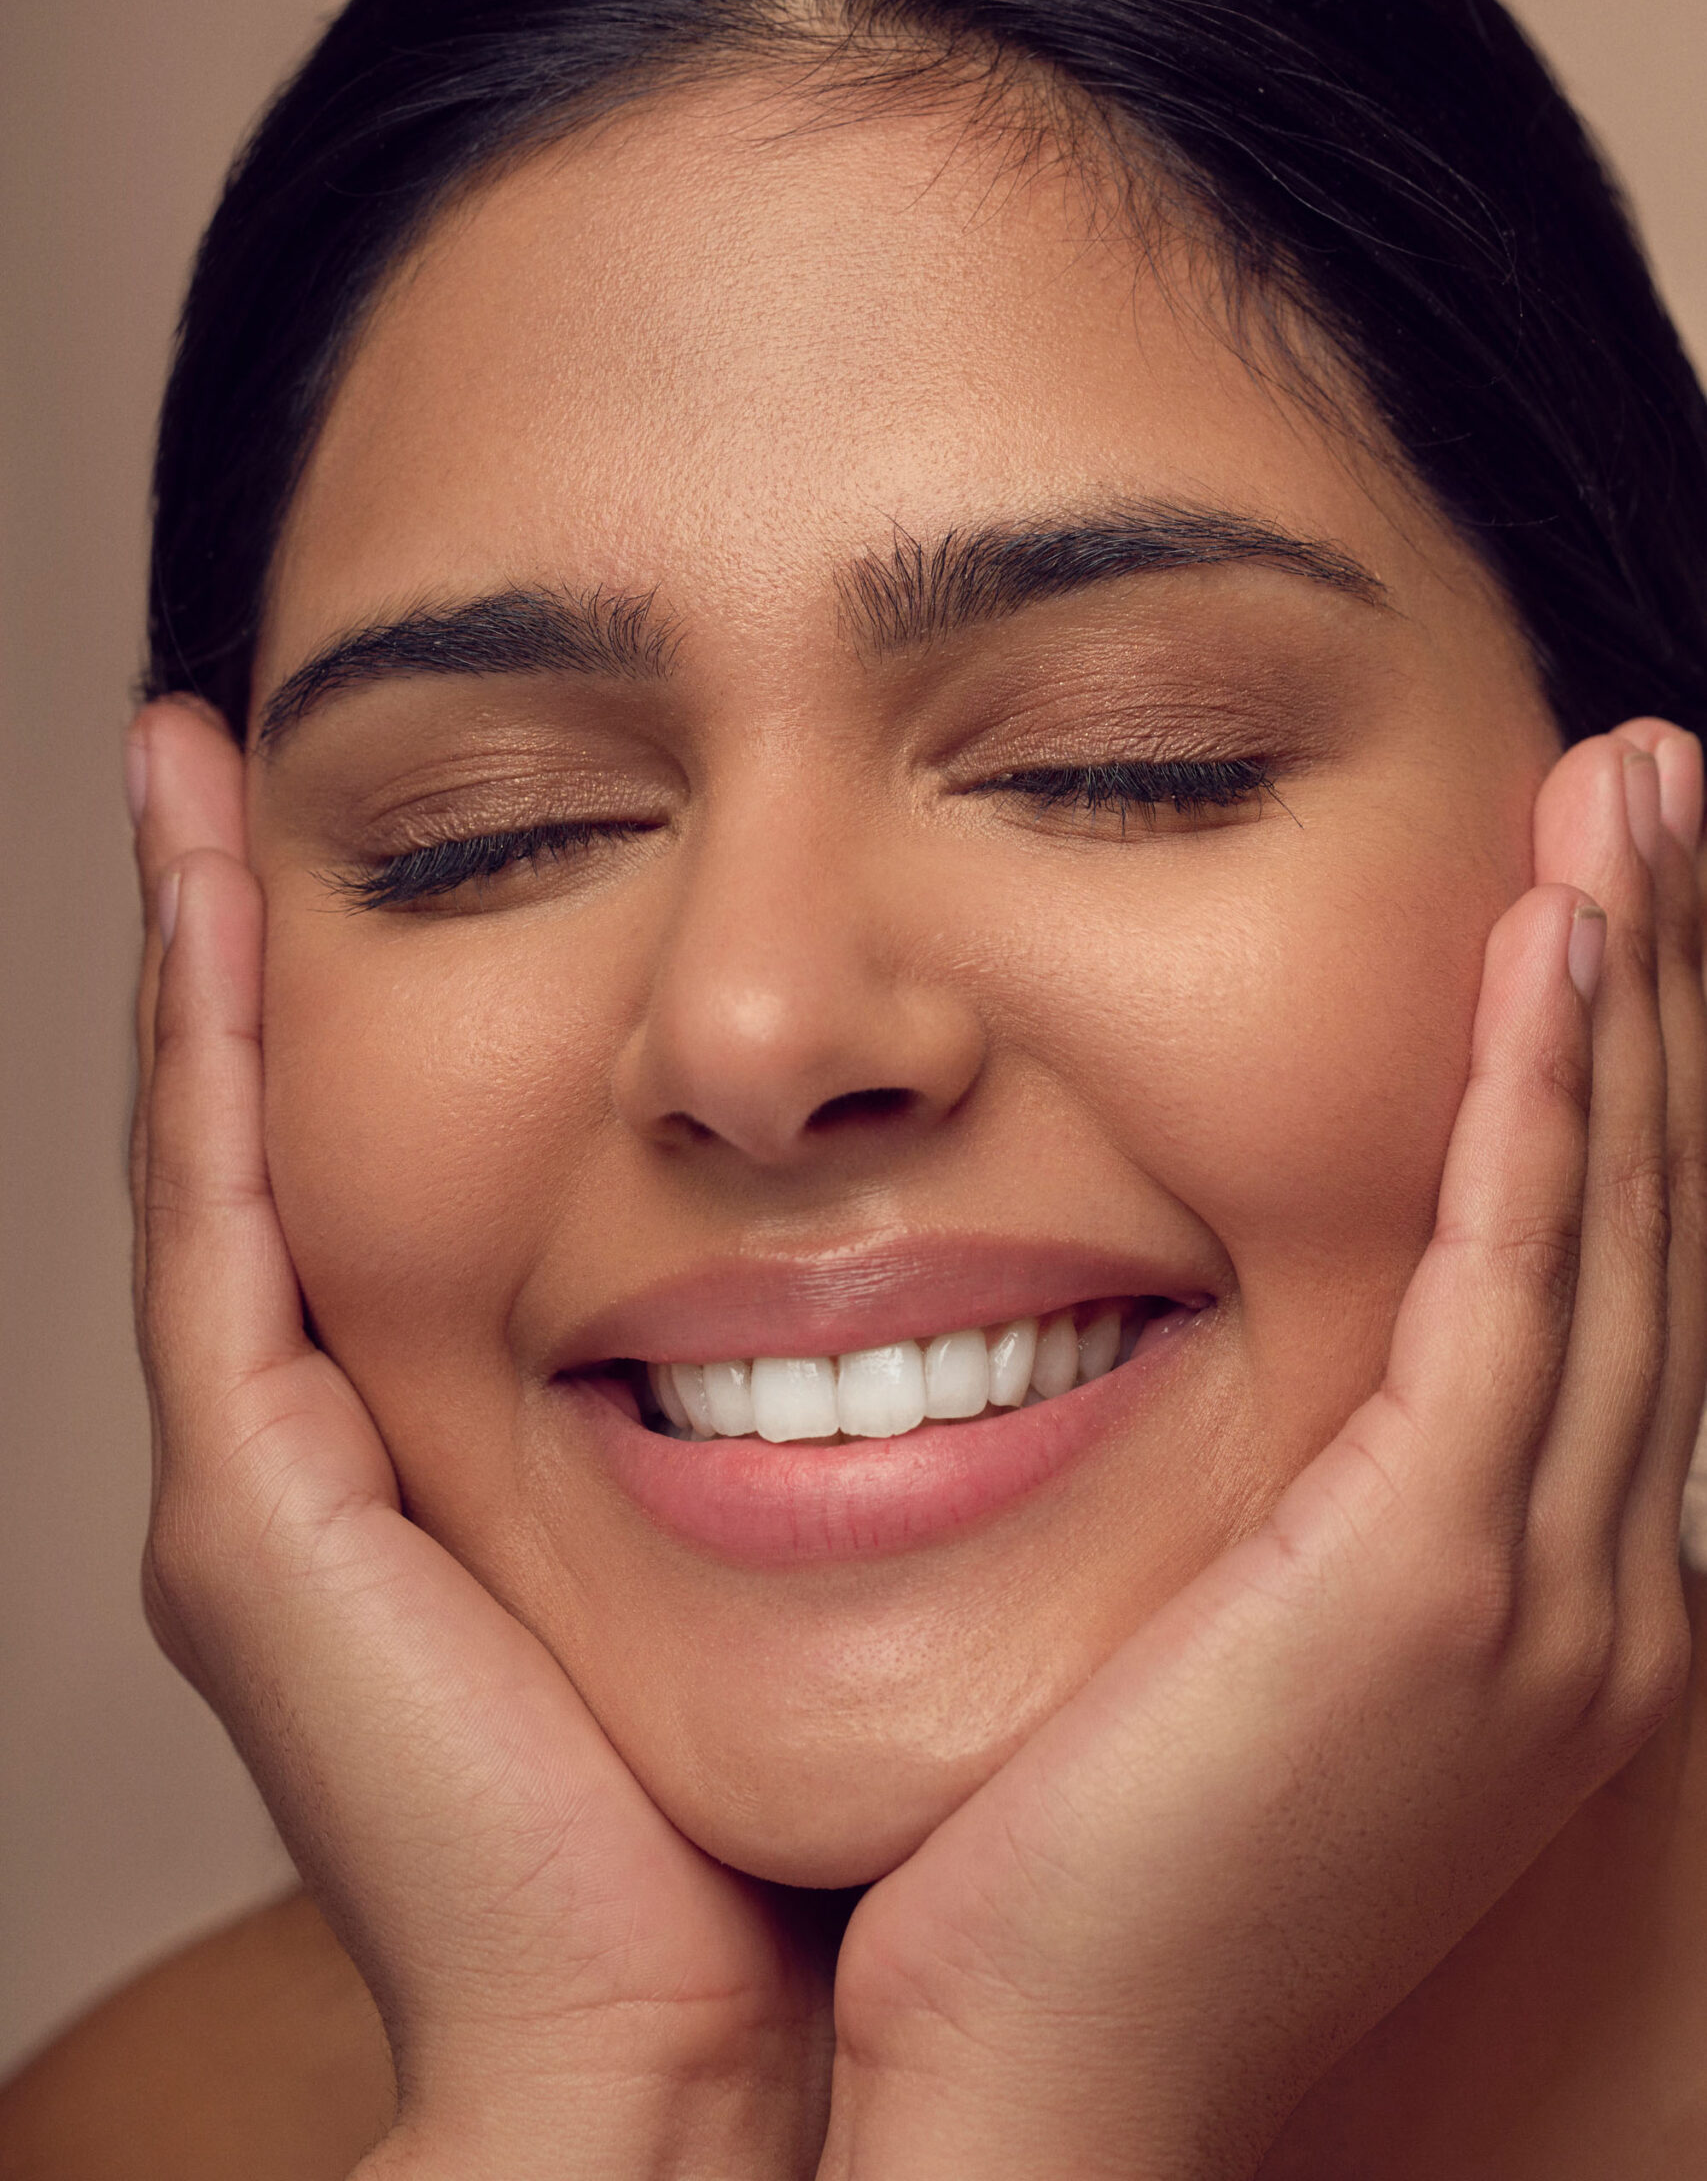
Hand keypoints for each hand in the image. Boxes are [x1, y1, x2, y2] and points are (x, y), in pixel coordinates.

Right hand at [128, 697, 831, 2180]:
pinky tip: (207, 862)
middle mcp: (331, 1434)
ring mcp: (266, 1461)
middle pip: (293, 1122)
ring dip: (202, 936)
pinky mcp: (251, 1493)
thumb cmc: (790, 1815)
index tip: (455, 811)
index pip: (426, 1154)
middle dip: (266, 935)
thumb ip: (855, 1404)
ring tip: (190, 753)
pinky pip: (211, 1204)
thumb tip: (1013, 1267)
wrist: (695, 2055)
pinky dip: (199, 1026)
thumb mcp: (833, 1539)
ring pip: (222, 1133)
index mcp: (456, 1443)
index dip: (413, 987)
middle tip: (253, 745)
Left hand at [821, 723, 1706, 2180]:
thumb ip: (1298, 1507)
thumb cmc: (1098, 1878)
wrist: (1051, 2104)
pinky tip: (1548, 935)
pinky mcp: (1437, 1574)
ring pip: (1614, 1211)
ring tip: (1629, 794)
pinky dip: (1545, 1092)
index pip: (1606, 1277)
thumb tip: (1271, 1377)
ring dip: (1626, 986)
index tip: (1599, 907)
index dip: (1618, 1078)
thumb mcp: (1241, 1657)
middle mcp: (1588, 1585)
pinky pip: (1518, 1269)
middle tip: (1653, 786)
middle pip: (1651, 1214)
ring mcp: (1541, 1585)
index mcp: (1538, 1602)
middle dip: (1661, 985)